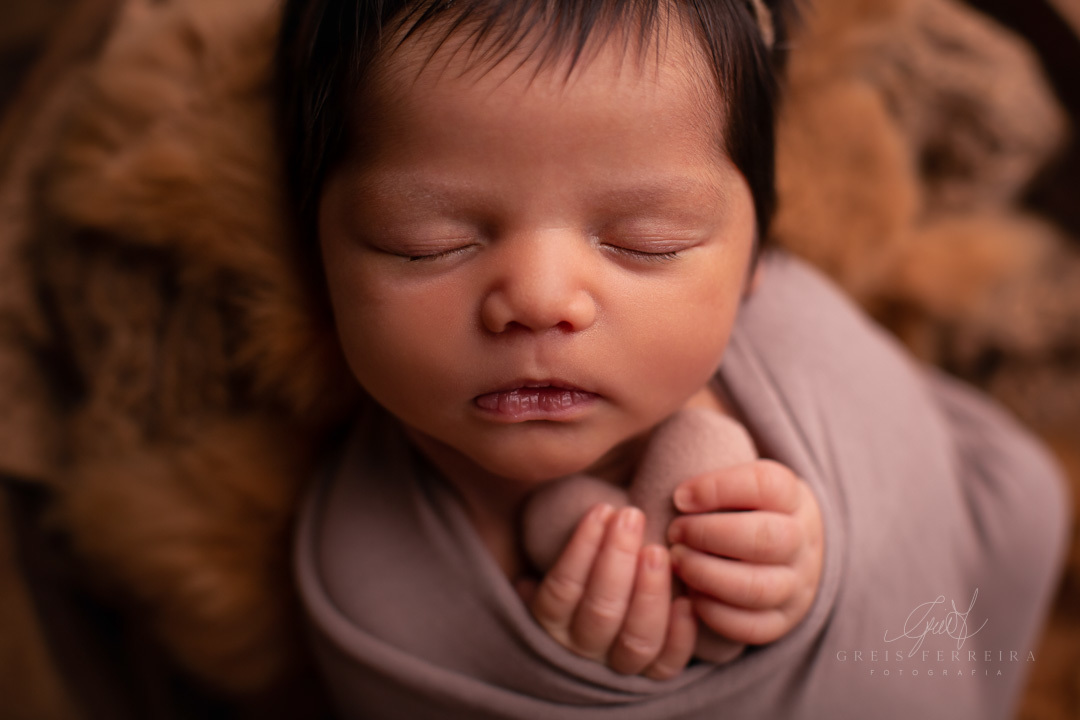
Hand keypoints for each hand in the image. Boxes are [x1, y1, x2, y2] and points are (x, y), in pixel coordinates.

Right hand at [518, 503, 697, 678]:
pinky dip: (680, 636)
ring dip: (650, 593)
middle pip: (600, 612)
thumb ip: (574, 546)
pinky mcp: (652, 678)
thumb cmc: (588, 577)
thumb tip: (583, 512)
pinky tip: (688, 601)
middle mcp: (580, 651)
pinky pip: (666, 665)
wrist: (606, 626)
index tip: (602, 510)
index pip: (562, 587)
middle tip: (633, 517)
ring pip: (636, 640)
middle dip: (618, 559)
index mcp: (551, 623)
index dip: (582, 548)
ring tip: (659, 550)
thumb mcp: (566, 563)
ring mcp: (617, 668)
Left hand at [666, 460, 823, 645]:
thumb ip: (707, 462)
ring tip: (676, 560)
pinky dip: (716, 613)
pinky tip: (691, 595)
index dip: (718, 488)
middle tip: (675, 531)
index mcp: (792, 497)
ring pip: (759, 587)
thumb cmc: (743, 507)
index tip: (679, 496)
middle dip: (709, 535)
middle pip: (767, 538)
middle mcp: (802, 541)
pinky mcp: (783, 619)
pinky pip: (753, 626)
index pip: (766, 485)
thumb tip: (661, 447)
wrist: (787, 551)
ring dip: (708, 574)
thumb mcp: (739, 478)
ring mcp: (797, 584)